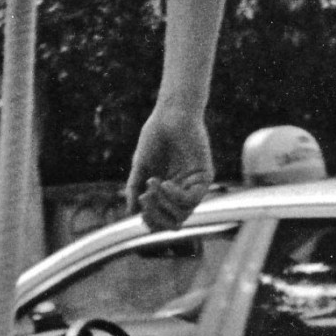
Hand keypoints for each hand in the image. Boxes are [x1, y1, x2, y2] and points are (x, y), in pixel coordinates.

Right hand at [124, 104, 213, 232]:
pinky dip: (176, 196)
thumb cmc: (155, 136)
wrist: (170, 114)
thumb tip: (130, 213)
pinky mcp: (205, 176)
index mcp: (169, 191)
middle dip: (156, 215)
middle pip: (174, 221)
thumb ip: (135, 188)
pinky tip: (164, 183)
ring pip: (183, 212)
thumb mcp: (141, 166)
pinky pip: (192, 198)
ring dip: (163, 203)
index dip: (152, 221)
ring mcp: (195, 185)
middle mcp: (184, 191)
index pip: (164, 218)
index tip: (140, 211)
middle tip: (143, 197)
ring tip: (151, 183)